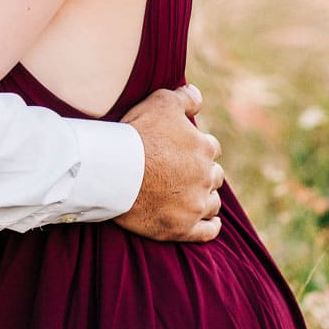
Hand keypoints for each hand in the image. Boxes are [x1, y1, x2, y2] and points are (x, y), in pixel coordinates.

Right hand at [113, 84, 224, 242]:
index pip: (211, 147)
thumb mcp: (161, 102)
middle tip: (184, 173)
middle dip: (203, 173)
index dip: (197, 147)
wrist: (114, 170)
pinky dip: (210, 226)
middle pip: (214, 176)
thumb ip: (185, 98)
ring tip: (192, 196)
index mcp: (204, 148)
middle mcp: (205, 177)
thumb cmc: (136, 134)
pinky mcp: (183, 228)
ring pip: (212, 203)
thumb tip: (198, 97)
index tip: (183, 150)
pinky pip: (207, 231)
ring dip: (206, 198)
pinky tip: (211, 223)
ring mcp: (195, 205)